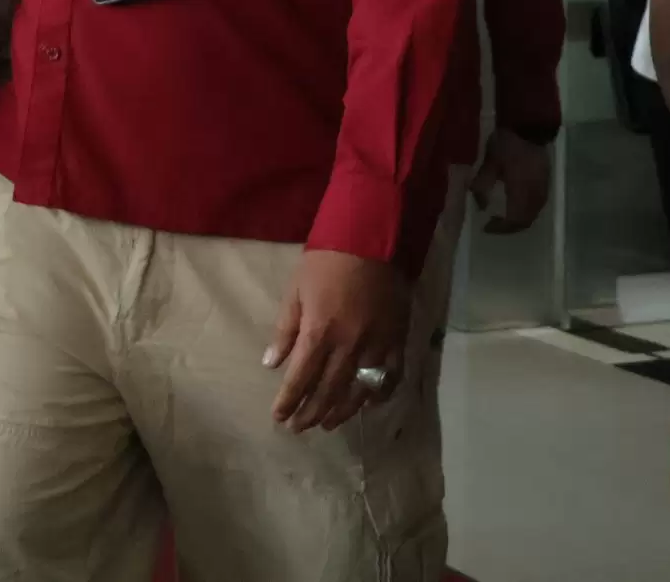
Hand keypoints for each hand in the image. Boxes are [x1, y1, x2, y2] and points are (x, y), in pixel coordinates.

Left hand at [266, 247, 408, 431]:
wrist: (373, 241)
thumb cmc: (326, 262)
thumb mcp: (296, 290)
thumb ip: (285, 330)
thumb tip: (271, 364)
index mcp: (320, 332)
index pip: (300, 378)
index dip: (288, 401)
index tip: (278, 417)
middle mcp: (349, 347)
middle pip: (328, 392)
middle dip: (310, 414)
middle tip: (298, 428)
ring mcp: (377, 347)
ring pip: (358, 392)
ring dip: (340, 413)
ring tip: (326, 425)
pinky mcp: (398, 342)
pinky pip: (390, 378)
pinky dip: (379, 396)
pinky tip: (367, 407)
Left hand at [470, 127, 551, 233]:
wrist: (529, 125)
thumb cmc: (506, 142)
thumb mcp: (489, 162)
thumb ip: (483, 184)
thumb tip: (480, 206)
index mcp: (522, 190)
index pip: (515, 219)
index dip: (501, 228)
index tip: (486, 227)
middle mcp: (536, 193)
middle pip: (526, 220)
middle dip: (510, 227)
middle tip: (494, 224)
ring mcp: (544, 187)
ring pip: (534, 213)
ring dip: (519, 219)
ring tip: (503, 216)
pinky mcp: (546, 181)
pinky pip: (538, 204)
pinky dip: (526, 210)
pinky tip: (515, 203)